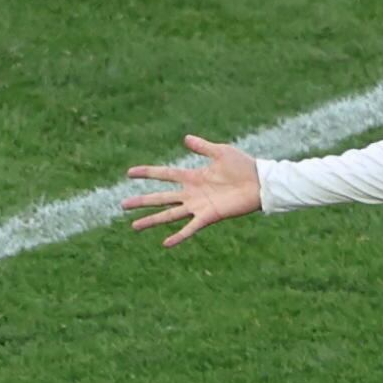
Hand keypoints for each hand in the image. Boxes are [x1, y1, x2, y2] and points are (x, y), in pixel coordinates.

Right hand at [121, 137, 263, 245]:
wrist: (260, 183)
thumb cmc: (243, 166)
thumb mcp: (221, 152)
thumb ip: (203, 147)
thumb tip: (185, 138)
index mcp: (192, 176)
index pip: (164, 174)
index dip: (147, 173)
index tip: (129, 173)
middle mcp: (191, 193)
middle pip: (161, 198)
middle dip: (142, 201)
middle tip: (122, 205)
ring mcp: (198, 206)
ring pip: (169, 214)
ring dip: (151, 220)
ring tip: (134, 226)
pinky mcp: (208, 216)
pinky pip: (190, 228)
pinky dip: (178, 236)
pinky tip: (165, 244)